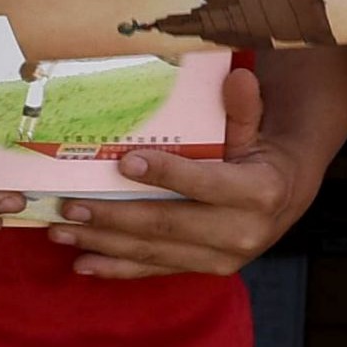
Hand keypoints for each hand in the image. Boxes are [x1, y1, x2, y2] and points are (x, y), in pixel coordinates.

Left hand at [46, 62, 329, 280]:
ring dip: (103, 242)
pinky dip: (118, 269)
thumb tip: (237, 76)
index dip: (164, 175)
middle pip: (167, 225)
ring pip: (154, 251)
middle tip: (70, 205)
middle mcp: (242, 233)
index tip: (123, 162)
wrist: (285, 198)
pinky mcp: (204, 269)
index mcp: (258, 193)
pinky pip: (156, 270)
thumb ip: (243, 109)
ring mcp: (222, 258)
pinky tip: (84, 264)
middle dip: (113, 217)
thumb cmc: (260, 155)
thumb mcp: (256, 129)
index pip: (203, 184)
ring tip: (60, 231)